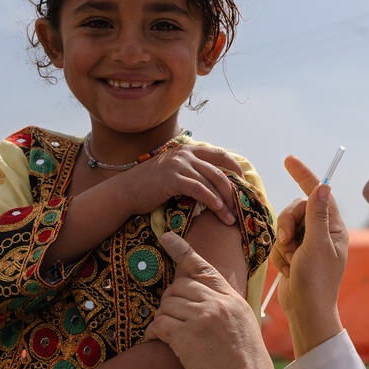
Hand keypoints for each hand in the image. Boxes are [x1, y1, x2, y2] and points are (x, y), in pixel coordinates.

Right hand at [115, 146, 241, 224]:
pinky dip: (212, 201)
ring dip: (225, 201)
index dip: (235, 168)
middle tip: (240, 207)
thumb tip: (211, 182)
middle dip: (233, 191)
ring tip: (231, 218)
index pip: (220, 154)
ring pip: (212, 181)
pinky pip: (200, 190)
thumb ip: (190, 171)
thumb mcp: (172, 172)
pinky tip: (219, 211)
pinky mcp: (174, 179)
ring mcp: (180, 165)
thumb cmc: (148, 186)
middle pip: (219, 171)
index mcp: (187, 150)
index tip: (243, 183)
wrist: (124, 191)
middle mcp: (185, 154)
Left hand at [148, 231, 275, 368]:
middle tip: (173, 320)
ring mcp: (201, 318)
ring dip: (163, 319)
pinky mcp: (185, 336)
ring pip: (167, 305)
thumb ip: (224, 307)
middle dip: (171, 301)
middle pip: (179, 286)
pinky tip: (156, 341)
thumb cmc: (245, 363)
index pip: (204, 267)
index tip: (166, 237)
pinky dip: (154, 333)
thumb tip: (203, 298)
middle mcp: (217, 303)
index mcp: (232, 299)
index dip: (182, 250)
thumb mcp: (244, 325)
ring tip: (169, 335)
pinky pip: (159, 324)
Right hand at [270, 155, 347, 353]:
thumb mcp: (317, 245)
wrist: (305, 311)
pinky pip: (277, 243)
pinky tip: (288, 270)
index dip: (304, 176)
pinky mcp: (293, 254)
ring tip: (291, 261)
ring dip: (283, 245)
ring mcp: (307, 243)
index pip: (319, 194)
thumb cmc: (317, 281)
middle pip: (296, 209)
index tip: (289, 160)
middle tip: (288, 242)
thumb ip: (316, 215)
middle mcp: (321, 232)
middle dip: (287, 225)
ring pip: (284, 226)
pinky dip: (279, 257)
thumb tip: (323, 186)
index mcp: (334, 227)